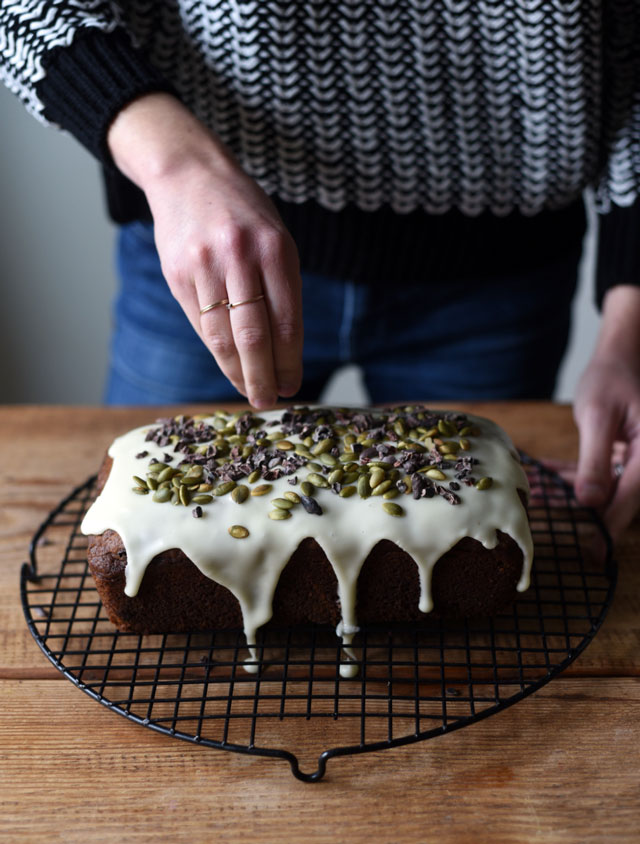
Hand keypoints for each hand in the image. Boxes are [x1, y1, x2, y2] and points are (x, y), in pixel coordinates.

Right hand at [107, 93, 302, 408]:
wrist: (187, 173)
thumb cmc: (241, 211)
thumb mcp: (275, 238)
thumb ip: (281, 288)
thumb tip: (284, 350)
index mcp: (275, 249)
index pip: (286, 322)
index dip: (289, 361)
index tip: (293, 385)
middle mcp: (240, 258)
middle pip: (254, 336)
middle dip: (264, 377)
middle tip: (270, 401)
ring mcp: (205, 267)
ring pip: (223, 337)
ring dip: (238, 373)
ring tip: (250, 392)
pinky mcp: (178, 274)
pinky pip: (201, 324)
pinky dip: (217, 351)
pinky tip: (228, 367)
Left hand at [573, 285, 639, 540]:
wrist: (624, 357)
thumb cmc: (612, 379)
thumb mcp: (597, 416)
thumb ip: (594, 459)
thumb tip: (590, 502)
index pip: (630, 498)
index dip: (609, 527)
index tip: (595, 555)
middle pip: (624, 500)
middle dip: (592, 516)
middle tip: (572, 543)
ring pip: (612, 490)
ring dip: (580, 496)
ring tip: (545, 502)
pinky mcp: (631, 459)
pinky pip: (607, 476)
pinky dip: (581, 479)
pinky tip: (550, 479)